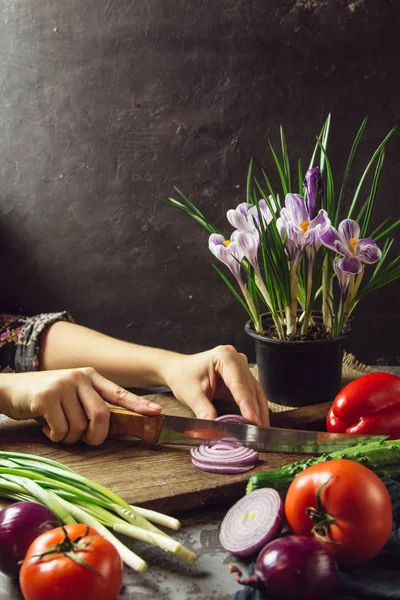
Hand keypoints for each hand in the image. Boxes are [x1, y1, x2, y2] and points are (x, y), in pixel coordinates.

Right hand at [0, 368, 161, 444]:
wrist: (10, 390)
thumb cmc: (45, 398)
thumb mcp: (71, 395)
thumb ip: (90, 404)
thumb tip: (111, 426)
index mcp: (90, 376)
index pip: (119, 392)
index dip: (138, 404)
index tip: (156, 412)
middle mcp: (79, 377)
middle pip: (102, 416)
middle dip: (96, 436)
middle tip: (87, 441)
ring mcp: (62, 385)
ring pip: (79, 427)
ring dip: (69, 438)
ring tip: (57, 428)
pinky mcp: (46, 397)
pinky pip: (61, 430)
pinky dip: (55, 436)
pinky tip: (46, 427)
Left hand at [163, 345, 269, 425]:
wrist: (179, 370)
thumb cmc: (183, 377)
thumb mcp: (191, 395)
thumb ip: (204, 411)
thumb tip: (213, 428)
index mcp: (223, 356)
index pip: (238, 382)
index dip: (246, 402)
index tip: (251, 419)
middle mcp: (236, 358)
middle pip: (249, 386)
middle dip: (255, 408)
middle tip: (259, 428)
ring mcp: (241, 365)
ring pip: (255, 389)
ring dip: (259, 409)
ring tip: (262, 427)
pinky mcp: (242, 375)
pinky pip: (252, 391)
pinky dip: (255, 406)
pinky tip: (259, 419)